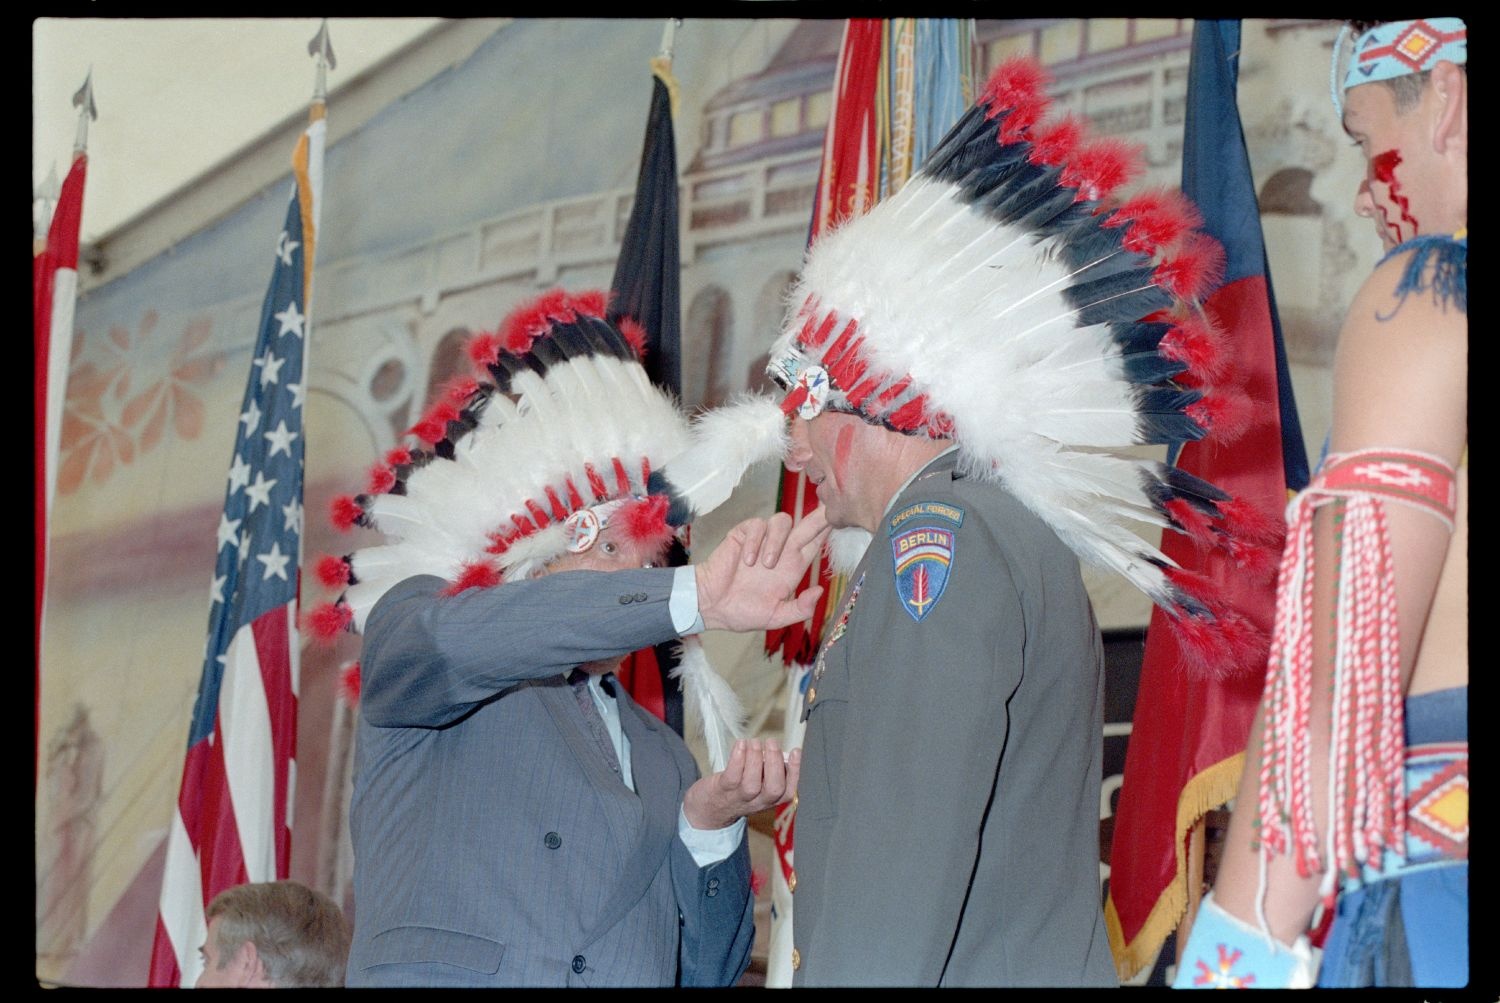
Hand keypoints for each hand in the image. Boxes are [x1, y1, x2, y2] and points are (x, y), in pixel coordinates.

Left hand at [682, 738, 800, 829]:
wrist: (711, 808)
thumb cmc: (740, 789)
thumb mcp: (761, 784)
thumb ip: (772, 770)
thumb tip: (781, 752)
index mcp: (771, 799)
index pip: (789, 790)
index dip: (795, 771)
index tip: (796, 751)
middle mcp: (758, 801)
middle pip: (773, 789)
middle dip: (775, 763)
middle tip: (772, 742)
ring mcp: (740, 797)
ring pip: (751, 784)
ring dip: (755, 759)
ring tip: (755, 742)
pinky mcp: (722, 789)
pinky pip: (732, 776)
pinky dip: (737, 759)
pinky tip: (741, 744)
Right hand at [695, 507, 830, 631]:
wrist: (711, 605)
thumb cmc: (742, 612)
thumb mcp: (776, 617)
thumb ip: (799, 608)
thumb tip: (820, 591)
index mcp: (793, 568)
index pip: (815, 544)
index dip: (827, 533)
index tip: (840, 522)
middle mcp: (781, 551)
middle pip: (805, 526)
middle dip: (818, 518)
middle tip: (827, 512)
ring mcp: (762, 541)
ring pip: (782, 521)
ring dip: (777, 541)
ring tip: (766, 565)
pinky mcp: (743, 534)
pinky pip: (756, 525)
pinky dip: (755, 541)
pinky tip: (747, 560)